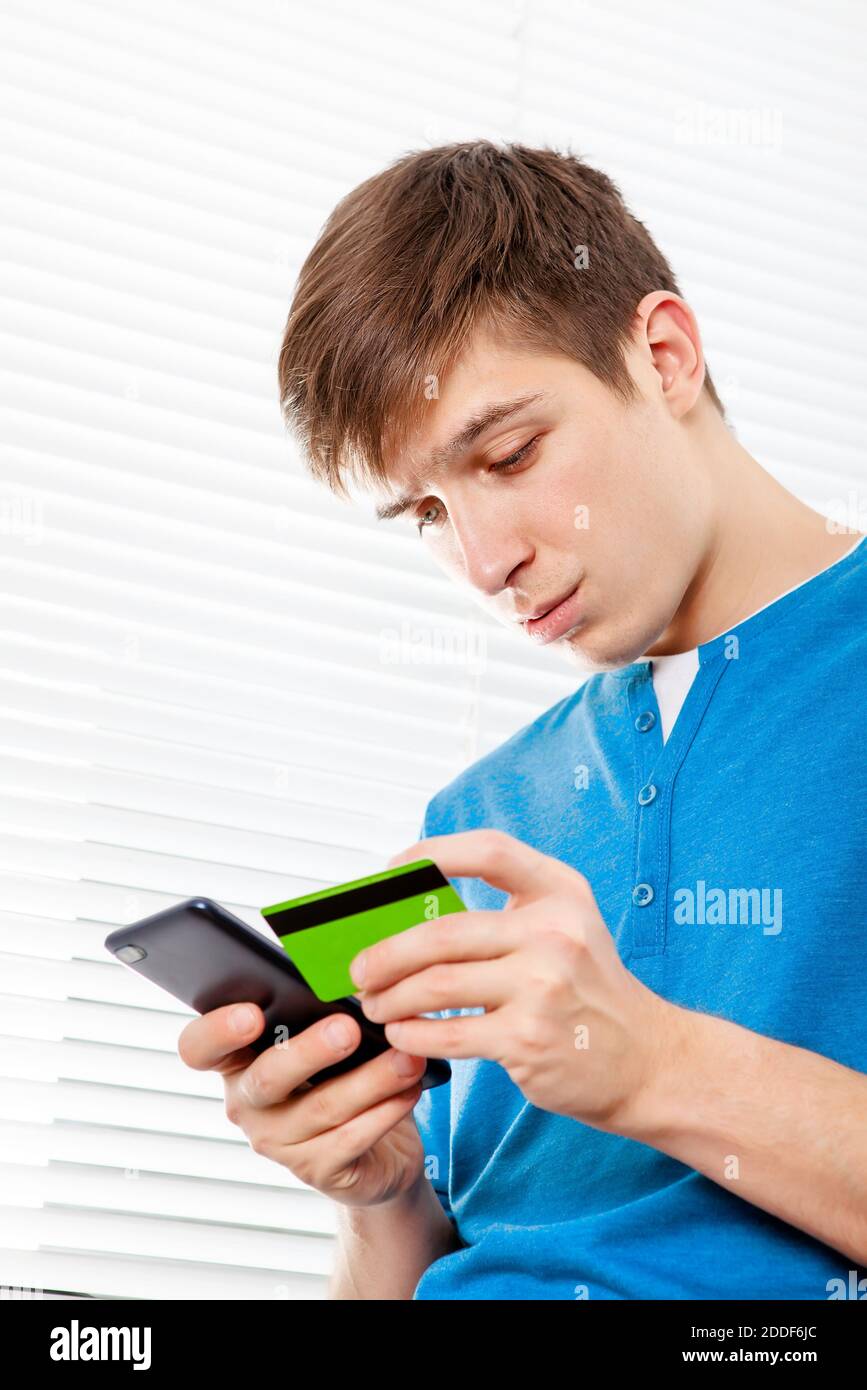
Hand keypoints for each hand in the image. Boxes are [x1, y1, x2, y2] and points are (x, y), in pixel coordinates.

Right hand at [176, 1003, 429, 1205]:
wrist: (380, 1147)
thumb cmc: (344, 1069)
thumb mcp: (326, 1033)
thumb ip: (321, 1007)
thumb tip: (352, 978)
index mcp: (237, 1059)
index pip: (200, 1047)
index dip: (217, 1031)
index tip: (252, 1013)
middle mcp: (247, 1103)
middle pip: (267, 1078)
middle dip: (309, 1051)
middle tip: (348, 1028)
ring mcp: (279, 1142)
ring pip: (322, 1107)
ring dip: (370, 1079)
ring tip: (406, 1056)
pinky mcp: (318, 1170)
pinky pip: (351, 1140)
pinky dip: (386, 1111)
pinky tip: (411, 1089)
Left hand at [350, 829, 681, 1134]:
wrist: (645, 1059)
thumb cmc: (588, 989)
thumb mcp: (564, 928)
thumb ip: (504, 912)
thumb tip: (407, 912)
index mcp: (560, 892)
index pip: (488, 851)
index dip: (432, 853)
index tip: (391, 871)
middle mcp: (554, 933)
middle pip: (442, 933)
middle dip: (385, 953)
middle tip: (359, 968)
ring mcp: (543, 987)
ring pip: (435, 986)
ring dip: (390, 997)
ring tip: (374, 1004)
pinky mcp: (529, 1039)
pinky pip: (448, 1034)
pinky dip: (412, 1034)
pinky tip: (402, 1033)